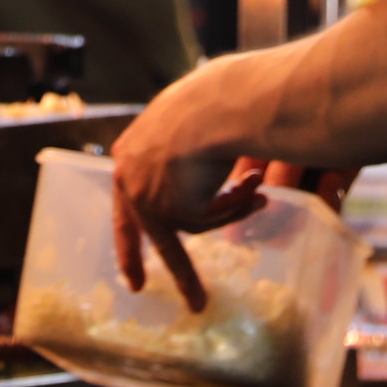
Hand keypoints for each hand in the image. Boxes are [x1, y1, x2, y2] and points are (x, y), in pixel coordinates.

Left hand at [106, 72, 263, 309]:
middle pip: (141, 229)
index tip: (126, 245)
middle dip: (139, 260)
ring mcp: (148, 197)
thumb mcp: (186, 125)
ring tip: (259, 201)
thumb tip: (201, 176)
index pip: (126, 196)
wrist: (214, 105)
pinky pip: (210, 220)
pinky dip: (234, 207)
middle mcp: (130, 178)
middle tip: (136, 285)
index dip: (129, 224)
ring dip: (227, 217)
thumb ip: (182, 152)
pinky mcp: (173, 212)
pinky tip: (256, 187)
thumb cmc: (207, 102)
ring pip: (187, 227)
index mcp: (130, 152)